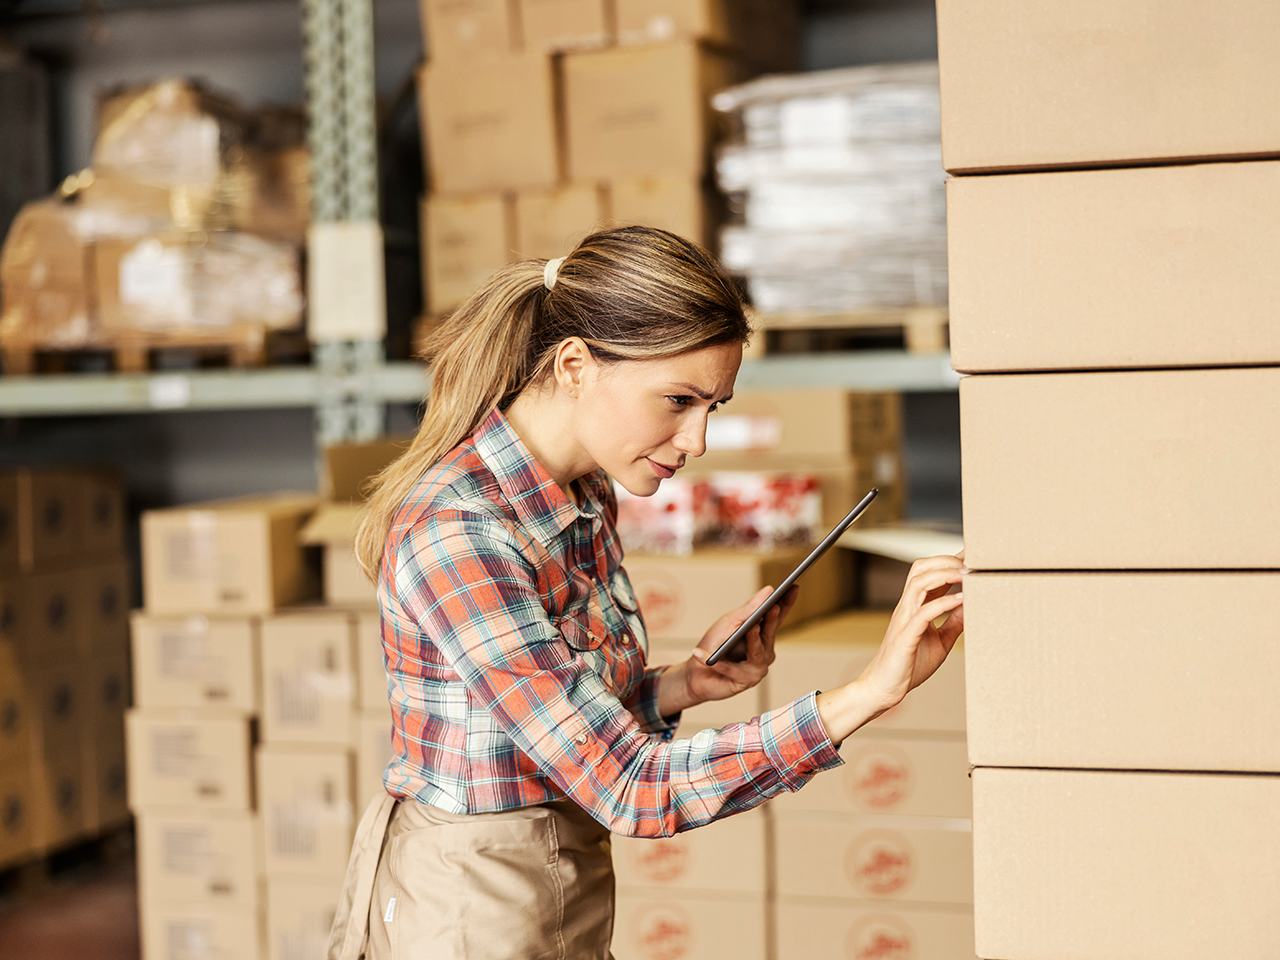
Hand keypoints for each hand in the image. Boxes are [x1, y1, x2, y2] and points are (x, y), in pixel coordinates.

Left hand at [656, 585, 797, 717]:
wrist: (697, 674)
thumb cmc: (714, 645)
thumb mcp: (729, 623)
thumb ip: (748, 610)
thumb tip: (770, 590)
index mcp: (761, 635)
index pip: (777, 617)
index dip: (786, 603)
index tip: (794, 587)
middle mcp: (764, 652)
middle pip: (770, 634)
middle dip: (772, 620)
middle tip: (773, 607)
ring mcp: (757, 668)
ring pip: (758, 652)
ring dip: (752, 640)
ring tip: (750, 628)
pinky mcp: (746, 682)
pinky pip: (735, 669)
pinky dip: (720, 664)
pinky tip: (705, 655)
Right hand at [816, 553, 964, 743]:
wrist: (883, 688)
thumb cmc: (909, 665)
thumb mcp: (940, 641)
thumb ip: (953, 622)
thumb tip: (970, 606)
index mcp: (914, 607)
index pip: (929, 573)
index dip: (950, 560)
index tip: (972, 555)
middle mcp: (907, 607)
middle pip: (921, 568)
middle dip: (946, 560)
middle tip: (971, 563)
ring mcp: (904, 619)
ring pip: (919, 583)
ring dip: (945, 575)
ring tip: (968, 575)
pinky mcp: (905, 636)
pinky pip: (923, 613)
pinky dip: (943, 603)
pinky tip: (960, 600)